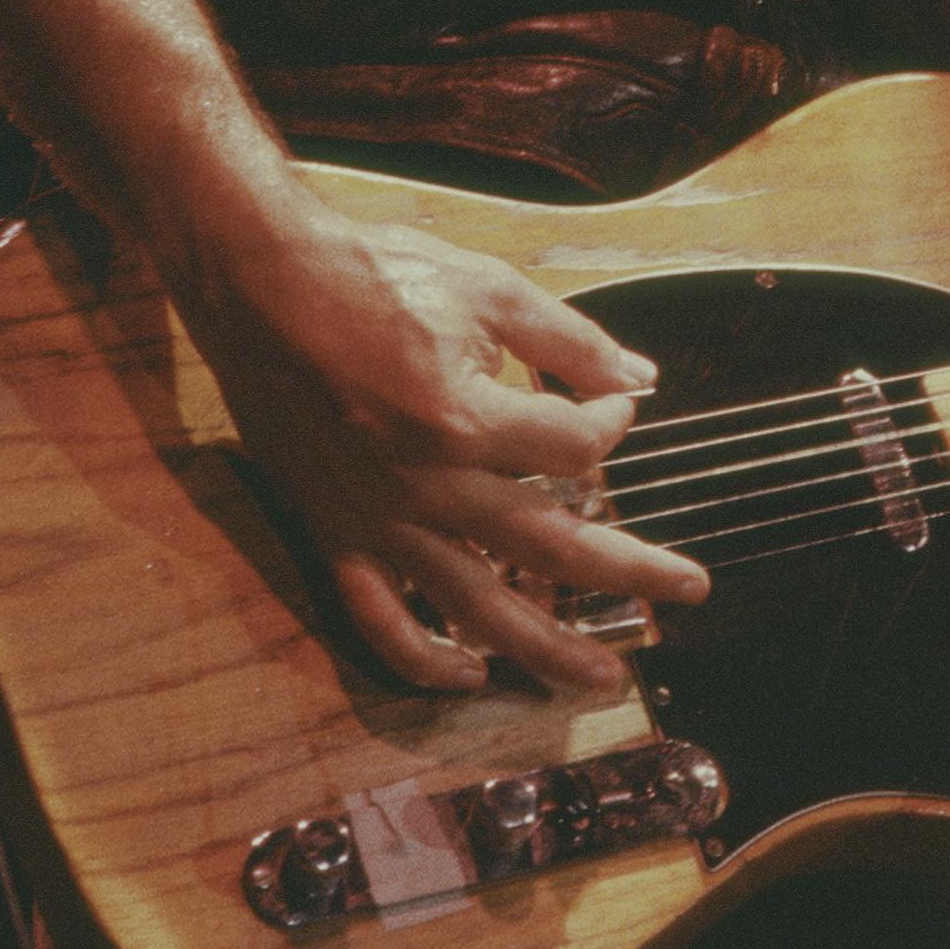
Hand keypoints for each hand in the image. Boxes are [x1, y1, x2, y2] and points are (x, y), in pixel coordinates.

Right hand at [190, 202, 711, 695]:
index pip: (578, 448)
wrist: (259, 281)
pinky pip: (380, 618)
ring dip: (546, 647)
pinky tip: (470, 673)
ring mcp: (379, 518)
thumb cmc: (374, 272)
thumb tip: (641, 381)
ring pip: (476, 606)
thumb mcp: (489, 287)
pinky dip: (423, 658)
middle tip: (690, 588)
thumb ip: (571, 341)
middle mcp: (427, 483)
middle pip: (553, 546)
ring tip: (601, 676)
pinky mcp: (335, 531)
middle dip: (632, 570)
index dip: (613, 424)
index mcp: (465, 417)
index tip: (617, 404)